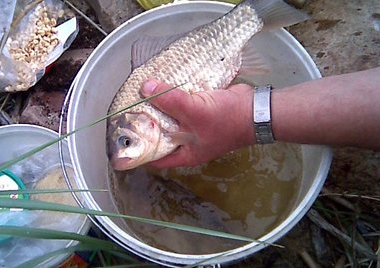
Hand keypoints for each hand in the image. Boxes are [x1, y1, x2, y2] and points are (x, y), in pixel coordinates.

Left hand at [140, 80, 255, 167]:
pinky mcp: (199, 111)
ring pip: (169, 117)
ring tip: (140, 93)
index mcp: (183, 153)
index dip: (138, 148)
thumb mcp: (194, 110)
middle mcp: (186, 142)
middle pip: (159, 133)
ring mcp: (193, 126)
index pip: (154, 157)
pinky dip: (172, 96)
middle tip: (129, 107)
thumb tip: (144, 88)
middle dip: (146, 121)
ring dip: (159, 106)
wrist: (256, 109)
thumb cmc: (225, 119)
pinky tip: (161, 84)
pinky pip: (180, 105)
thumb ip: (169, 100)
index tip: (122, 134)